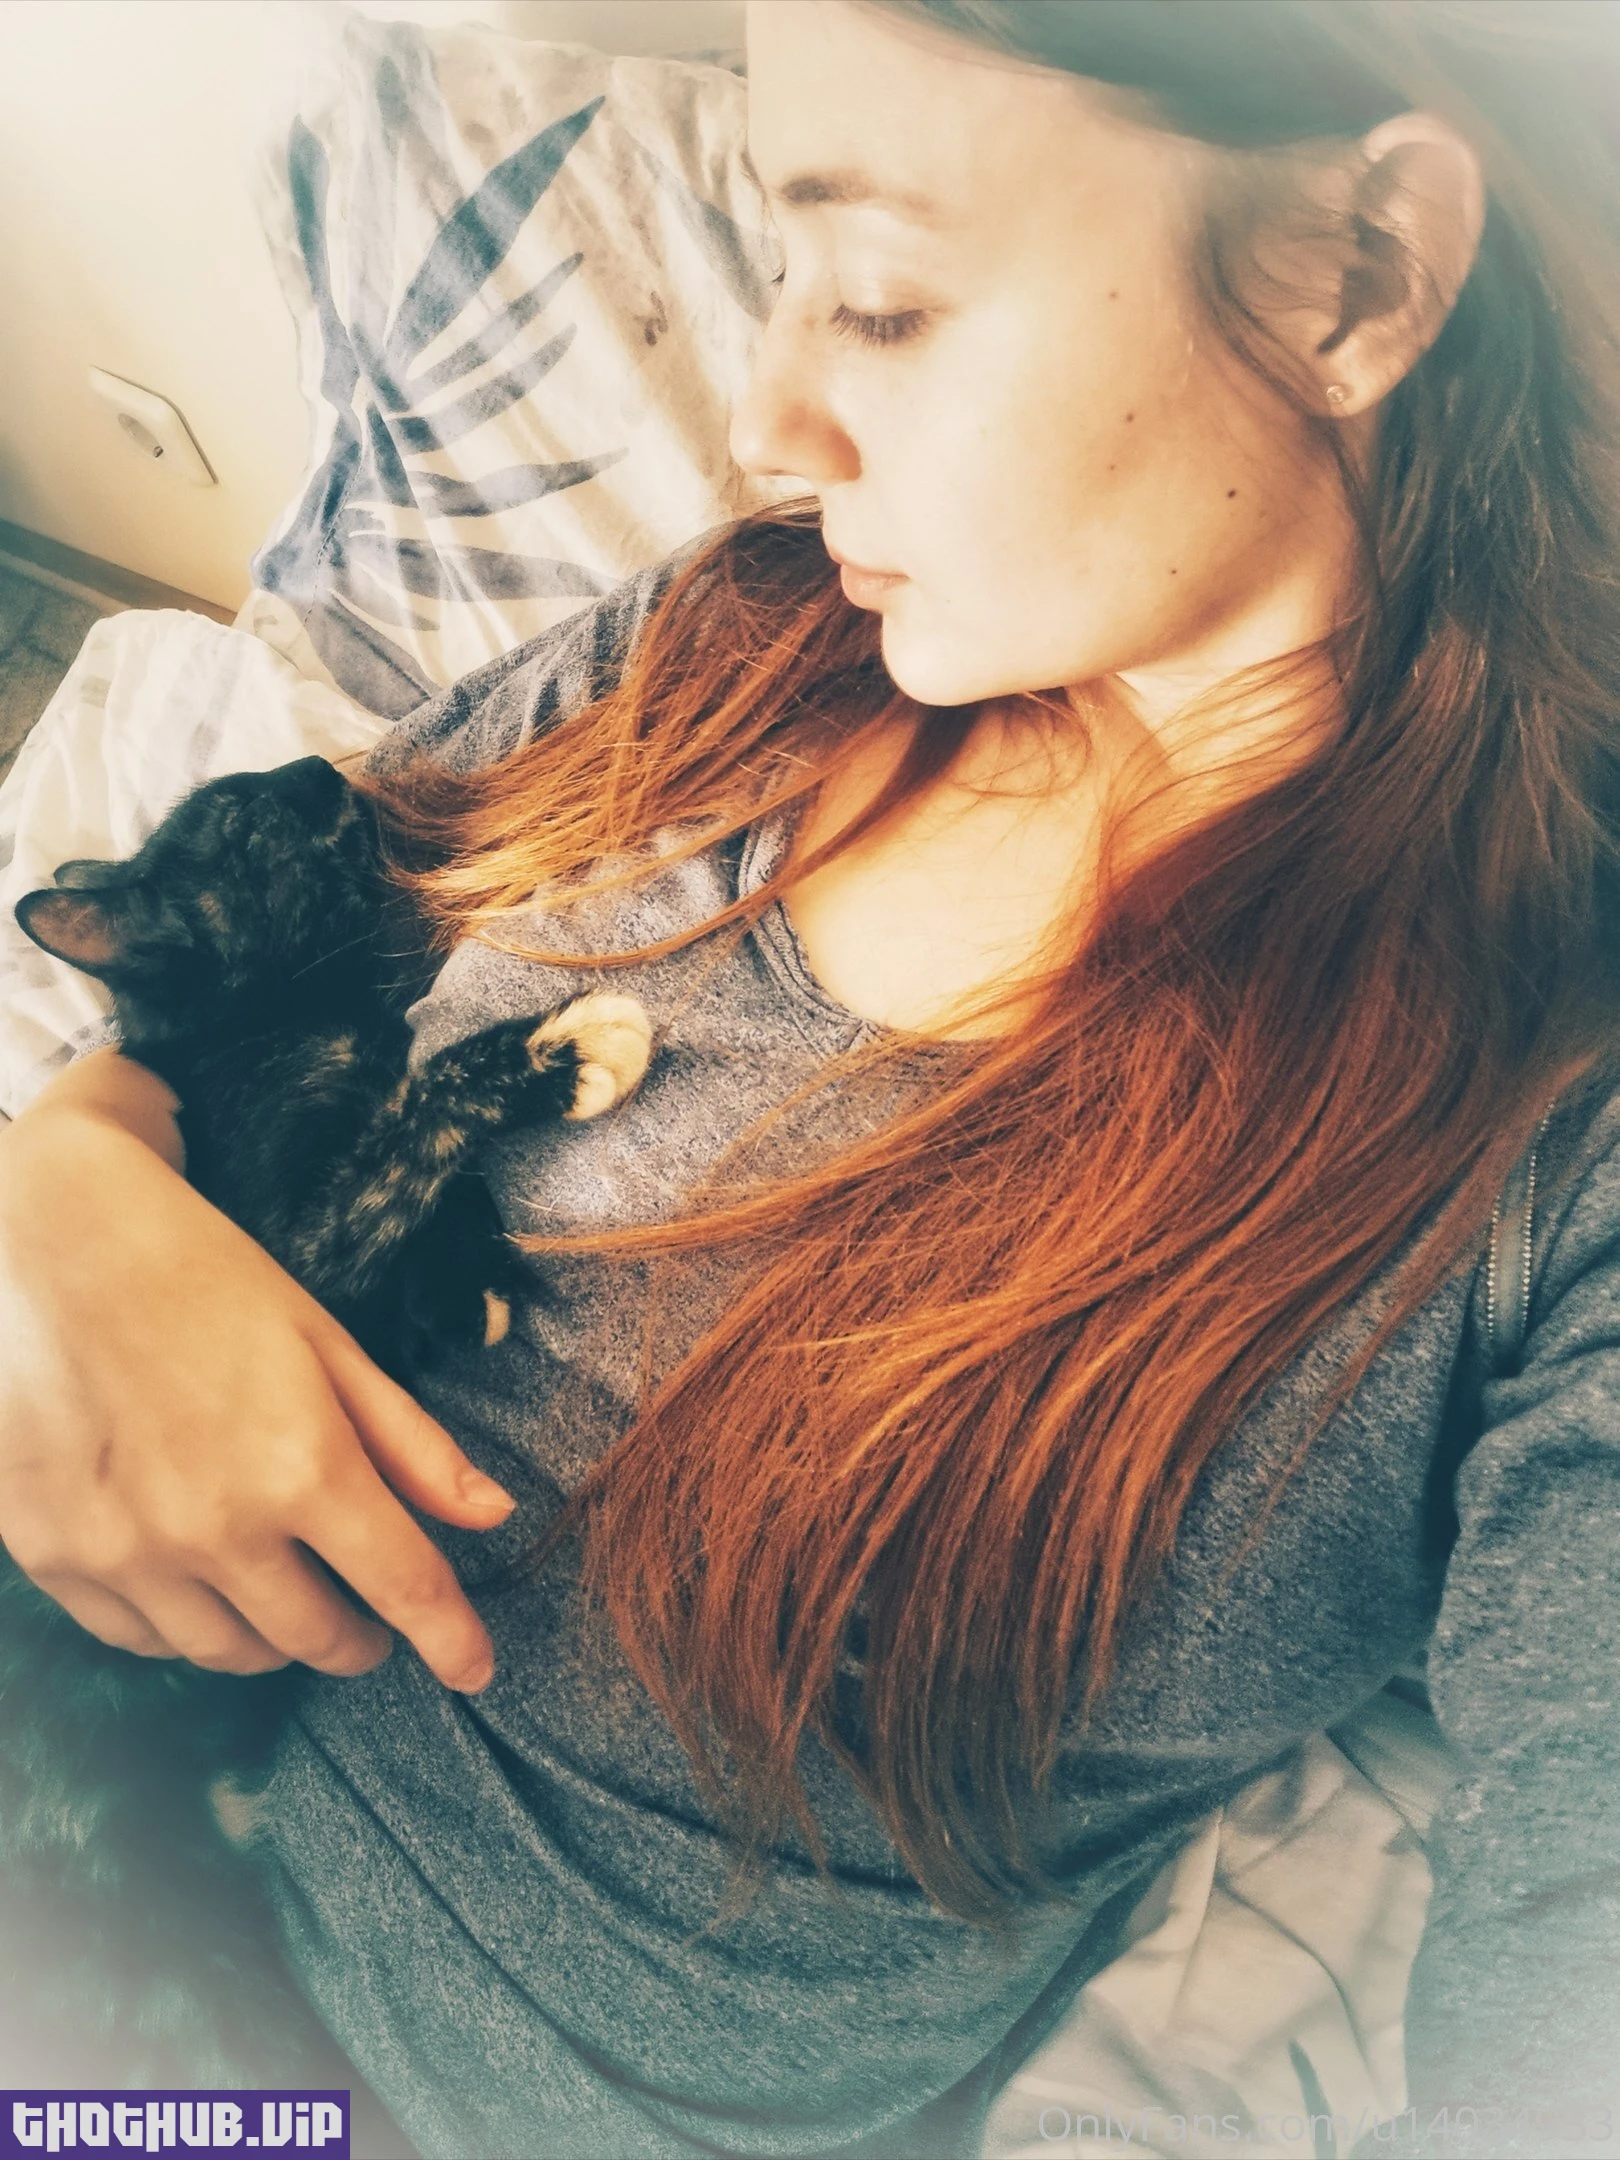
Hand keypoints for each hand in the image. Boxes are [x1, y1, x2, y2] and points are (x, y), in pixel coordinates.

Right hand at [0, 1054, 516, 1689]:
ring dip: (277, 1639)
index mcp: (300, 1466)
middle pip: (317, 1639)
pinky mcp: (55, 1557)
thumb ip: (411, 1443)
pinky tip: (203, 1581)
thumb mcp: (326, 1343)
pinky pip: (141, 1638)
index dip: (451, 1642)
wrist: (51, 1243)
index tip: (474, 1670)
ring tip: (288, 1594)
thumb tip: (494, 1514)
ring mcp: (127, 1552)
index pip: (402, 1588)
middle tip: (369, 1614)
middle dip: (360, 1638)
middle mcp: (215, 1528)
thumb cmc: (202, 1280)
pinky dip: (188, 1627)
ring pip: (229, 1653)